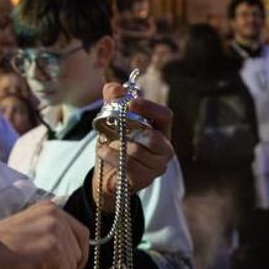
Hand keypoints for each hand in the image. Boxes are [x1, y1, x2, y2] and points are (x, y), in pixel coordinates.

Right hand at [0, 200, 89, 268]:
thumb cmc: (1, 248)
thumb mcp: (33, 230)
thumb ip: (55, 236)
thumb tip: (75, 258)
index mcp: (51, 208)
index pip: (82, 233)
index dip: (77, 254)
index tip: (67, 267)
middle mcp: (56, 215)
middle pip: (80, 251)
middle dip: (66, 267)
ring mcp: (55, 232)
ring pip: (72, 266)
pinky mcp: (52, 250)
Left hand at [95, 81, 175, 199]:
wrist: (107, 174)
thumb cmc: (116, 145)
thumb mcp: (111, 121)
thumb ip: (112, 102)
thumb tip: (112, 88)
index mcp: (160, 130)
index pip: (165, 116)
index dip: (150, 108)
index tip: (131, 102)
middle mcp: (164, 149)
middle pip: (154, 138)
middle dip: (131, 132)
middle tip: (116, 128)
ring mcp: (156, 167)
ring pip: (138, 152)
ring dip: (117, 146)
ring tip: (106, 142)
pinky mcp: (145, 180)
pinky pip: (128, 165)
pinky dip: (111, 155)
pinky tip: (103, 151)